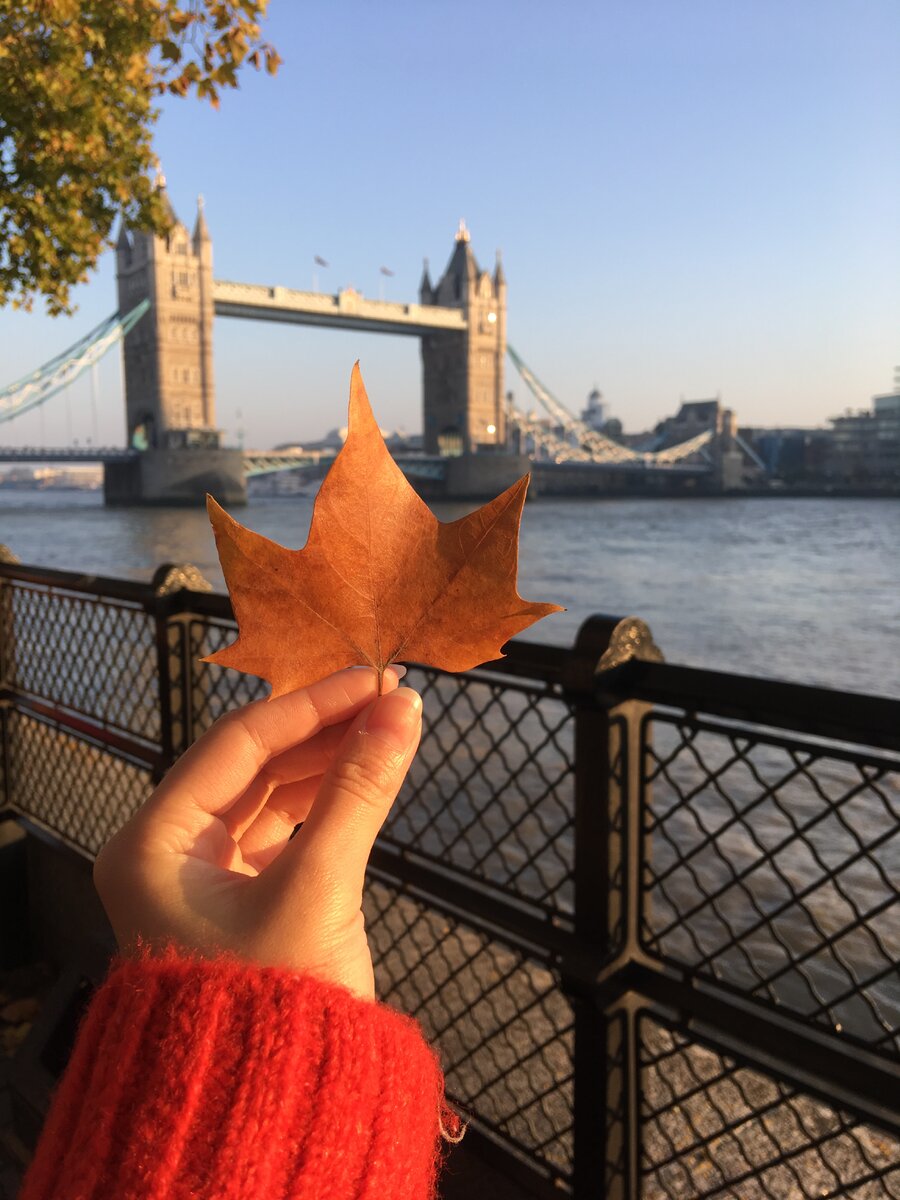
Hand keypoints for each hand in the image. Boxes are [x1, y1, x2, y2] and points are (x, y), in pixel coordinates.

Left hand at [93, 666, 420, 999]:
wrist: (272, 1115)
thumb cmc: (276, 1006)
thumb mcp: (318, 886)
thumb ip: (358, 791)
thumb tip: (402, 711)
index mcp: (151, 845)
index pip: (236, 745)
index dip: (309, 705)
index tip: (371, 679)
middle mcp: (164, 853)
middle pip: (249, 766)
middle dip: (321, 731)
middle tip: (388, 700)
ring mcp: (199, 877)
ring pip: (266, 795)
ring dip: (325, 763)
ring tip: (386, 730)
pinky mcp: (235, 899)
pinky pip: (278, 830)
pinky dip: (320, 803)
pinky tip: (361, 775)